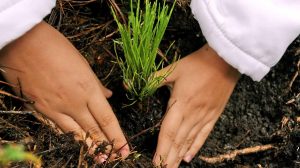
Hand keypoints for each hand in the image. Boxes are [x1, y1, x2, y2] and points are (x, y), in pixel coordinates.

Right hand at [0, 22, 128, 162]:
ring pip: (76, 134)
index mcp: (88, 89)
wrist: (24, 42)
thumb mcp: (82, 63)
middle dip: (106, 147)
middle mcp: (74, 103)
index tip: (125, 149)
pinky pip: (56, 129)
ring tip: (99, 160)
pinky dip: (67, 138)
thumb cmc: (56, 47)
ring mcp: (55, 108)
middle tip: (115, 159)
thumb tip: (106, 96)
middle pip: (94, 130)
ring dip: (89, 148)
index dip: (117, 137)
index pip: (107, 119)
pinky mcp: (38, 109)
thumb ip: (95, 84)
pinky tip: (73, 145)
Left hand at [153, 44, 239, 166]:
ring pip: (189, 141)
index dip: (161, 149)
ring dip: (179, 156)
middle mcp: (192, 114)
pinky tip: (188, 157)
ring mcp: (204, 116)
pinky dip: (195, 147)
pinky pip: (204, 135)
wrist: (225, 60)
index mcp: (180, 103)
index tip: (155, 163)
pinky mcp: (214, 115)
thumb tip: (128, 83)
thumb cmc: (197, 63)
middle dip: (169, 158)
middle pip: (178, 141)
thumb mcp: (174, 69)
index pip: (168, 132)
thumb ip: (152, 79)